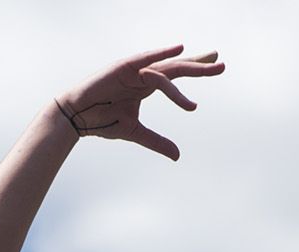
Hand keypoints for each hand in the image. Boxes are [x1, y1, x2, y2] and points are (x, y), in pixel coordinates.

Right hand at [54, 45, 223, 160]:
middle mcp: (143, 74)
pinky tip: (179, 49)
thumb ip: (157, 141)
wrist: (76, 118)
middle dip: (200, 65)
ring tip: (209, 68)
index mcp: (146, 85)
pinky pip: (146, 60)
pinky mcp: (122, 67)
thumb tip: (178, 156)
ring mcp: (133, 69)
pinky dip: (161, 53)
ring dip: (188, 66)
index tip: (217, 65)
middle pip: (177, 67)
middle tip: (222, 64)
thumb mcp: (135, 132)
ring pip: (166, 67)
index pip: (176, 74)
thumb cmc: (102, 120)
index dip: (196, 69)